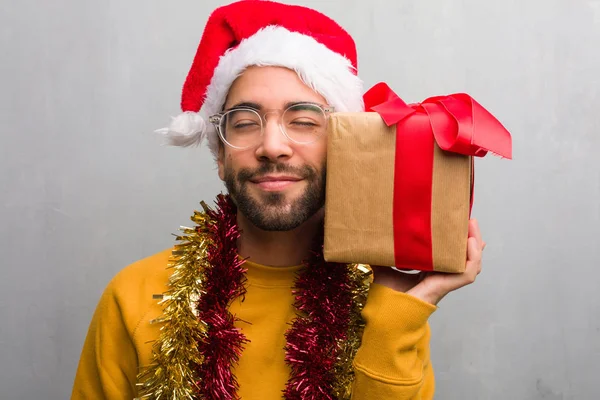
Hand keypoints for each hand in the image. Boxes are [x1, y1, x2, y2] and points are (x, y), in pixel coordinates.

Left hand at [371, 219, 485, 304]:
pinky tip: (470, 242)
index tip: (463, 226)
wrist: (390, 309)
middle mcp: (444, 276)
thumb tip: (368, 243)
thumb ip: (382, 256)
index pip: (451, 256)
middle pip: (466, 256)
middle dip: (471, 237)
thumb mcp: (385, 268)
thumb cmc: (388, 295)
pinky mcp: (450, 285)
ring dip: (475, 243)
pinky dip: (473, 256)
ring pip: (472, 262)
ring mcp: (448, 281)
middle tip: (469, 219)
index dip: (459, 243)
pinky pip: (469, 270)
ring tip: (471, 225)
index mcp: (432, 272)